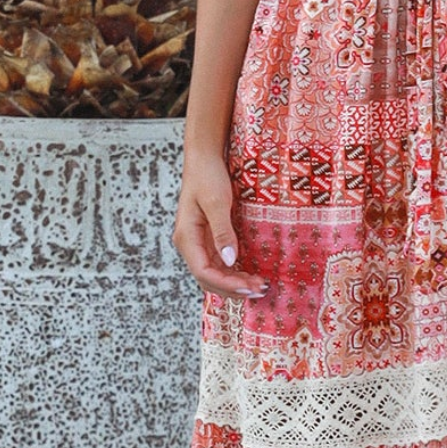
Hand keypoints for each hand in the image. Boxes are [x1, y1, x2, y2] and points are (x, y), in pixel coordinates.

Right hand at [172, 149, 268, 298]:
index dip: (226, 284)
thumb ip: (223, 232)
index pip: (203, 272)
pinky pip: (220, 263)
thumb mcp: (217, 201)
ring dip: (235, 283)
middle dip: (233, 288)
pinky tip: (250, 274)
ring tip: (259, 285)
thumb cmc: (208, 175)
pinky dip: (234, 272)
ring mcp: (198, 242)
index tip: (249, 287)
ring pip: (214, 273)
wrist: (204, 157)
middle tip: (260, 290)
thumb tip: (230, 260)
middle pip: (208, 278)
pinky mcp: (208, 238)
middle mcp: (190, 244)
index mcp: (186, 237)